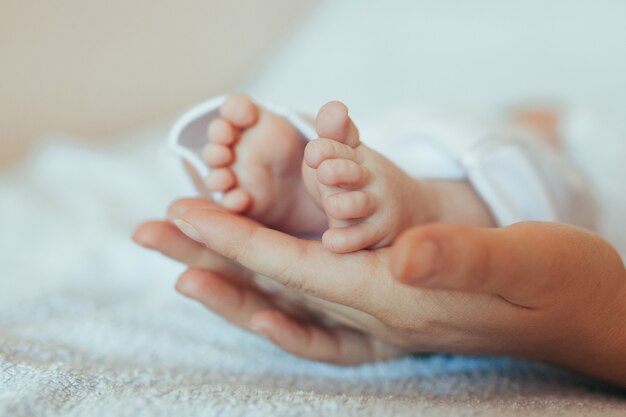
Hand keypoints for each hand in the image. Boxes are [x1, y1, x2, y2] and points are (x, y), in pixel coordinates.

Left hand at [136, 198, 625, 386]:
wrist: (580, 312)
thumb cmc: (556, 280)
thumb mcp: (519, 259)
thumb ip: (458, 257)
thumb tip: (402, 254)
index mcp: (398, 296)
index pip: (298, 265)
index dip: (238, 238)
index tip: (184, 212)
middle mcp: (379, 313)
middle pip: (276, 285)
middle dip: (212, 256)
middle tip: (150, 230)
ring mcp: (383, 317)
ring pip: (289, 299)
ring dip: (233, 279)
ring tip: (180, 261)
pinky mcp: (393, 311)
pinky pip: (319, 310)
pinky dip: (278, 295)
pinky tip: (256, 287)